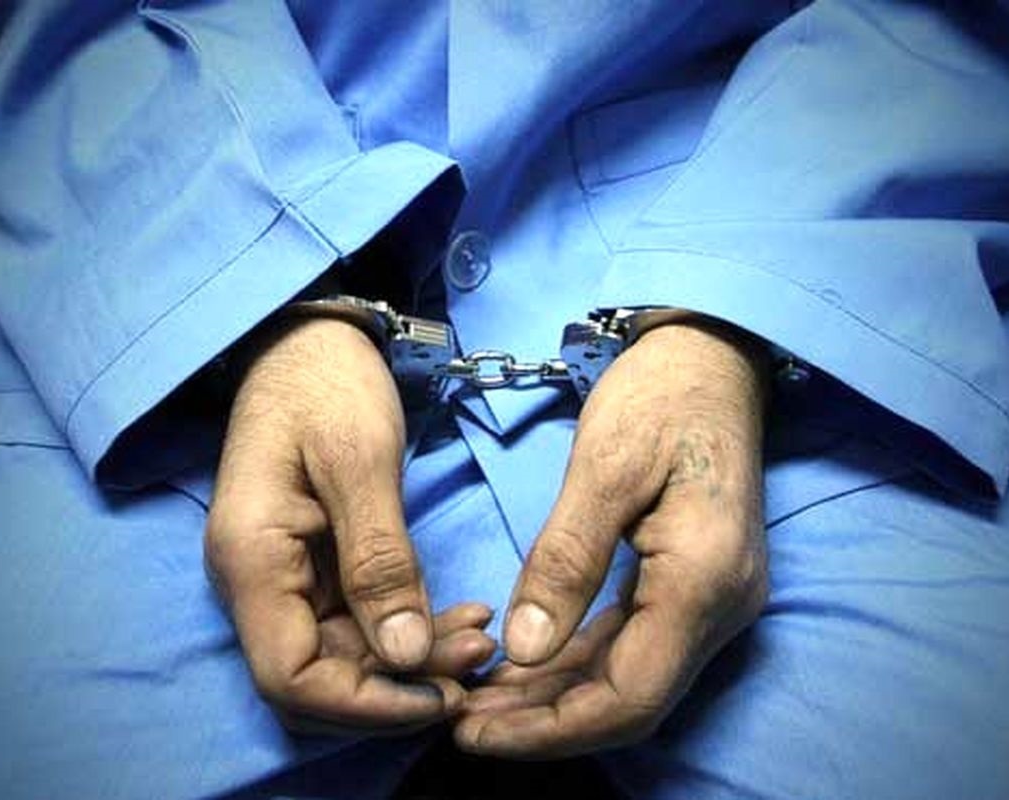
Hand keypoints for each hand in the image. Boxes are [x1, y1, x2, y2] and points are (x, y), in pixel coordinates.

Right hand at [206, 316, 494, 733]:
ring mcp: (281, 575)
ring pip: (341, 656)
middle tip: (479, 660)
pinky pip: (354, 622)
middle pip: (317, 677)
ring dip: (411, 660)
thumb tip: (406, 656)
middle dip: (400, 684)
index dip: (366, 702)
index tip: (442, 694)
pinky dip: (405, 629)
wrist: (309, 340)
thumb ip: (379, 559)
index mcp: (251, 557)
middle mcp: (255, 581)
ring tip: (481, 639)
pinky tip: (458, 616)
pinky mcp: (310, 566)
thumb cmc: (328, 382)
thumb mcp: (361, 461)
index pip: (291, 677)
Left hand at [457, 320, 768, 756]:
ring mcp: (713, 601)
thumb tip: (525, 650)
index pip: (630, 697)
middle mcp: (722, 608)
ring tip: (479, 700)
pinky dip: (576, 663)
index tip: (475, 731)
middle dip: (544, 723)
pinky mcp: (695, 587)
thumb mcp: (603, 467)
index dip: (550, 729)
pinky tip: (524, 663)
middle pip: (629, 701)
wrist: (711, 359)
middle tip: (462, 721)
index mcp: (705, 580)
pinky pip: (633, 645)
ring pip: (629, 679)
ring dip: (556, 699)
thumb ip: (567, 560)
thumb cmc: (659, 397)